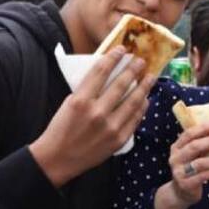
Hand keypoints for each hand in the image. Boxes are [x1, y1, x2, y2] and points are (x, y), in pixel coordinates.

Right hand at [30, 50, 152, 187]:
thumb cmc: (61, 128)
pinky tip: (146, 99)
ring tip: (150, 77)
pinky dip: (142, 107)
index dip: (113, 58)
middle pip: (121, 85)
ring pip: (133, 102)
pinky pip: (135, 119)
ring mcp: (110, 127)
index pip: (100, 72)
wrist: (58, 158)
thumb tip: (108, 74)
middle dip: (133, 70)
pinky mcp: (119, 139)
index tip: (122, 49)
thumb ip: (88, 90)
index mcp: (80, 100)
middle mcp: (97, 112)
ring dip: (144, 87)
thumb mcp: (69, 103)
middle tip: (141, 60)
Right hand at [154, 122, 208, 208]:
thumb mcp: (192, 155)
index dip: (203, 128)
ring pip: (201, 163)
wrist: (181, 192)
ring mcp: (179, 172)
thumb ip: (202, 145)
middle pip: (194, 146)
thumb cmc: (191, 169)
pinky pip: (203, 176)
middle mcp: (175, 158)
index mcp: (177, 147)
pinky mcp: (186, 184)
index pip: (189, 134)